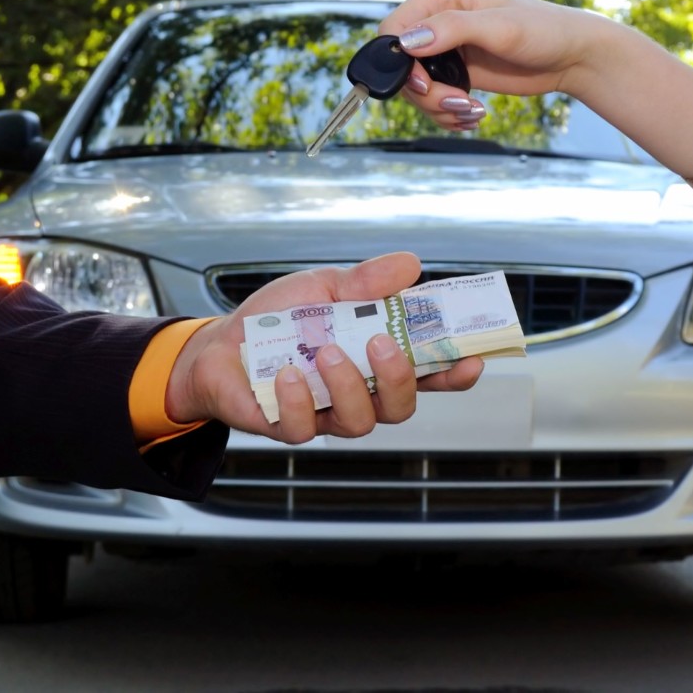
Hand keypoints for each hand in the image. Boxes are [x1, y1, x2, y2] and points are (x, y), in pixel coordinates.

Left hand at [163, 251, 483, 442]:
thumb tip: (410, 265)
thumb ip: (366, 283)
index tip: (472, 360)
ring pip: (360, 422)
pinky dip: (299, 400)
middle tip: (382, 345)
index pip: (429, 374)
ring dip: (348, 386)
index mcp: (377, 360)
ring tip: (326, 352)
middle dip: (400, 379)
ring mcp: (326, 414)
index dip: (454, 373)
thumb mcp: (324, 287)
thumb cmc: (280, 319)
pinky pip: (303, 428)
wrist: (221, 343)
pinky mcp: (288, 427)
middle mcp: (360, 394)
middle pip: (402, 406)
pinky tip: (288, 375)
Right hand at [379, 0, 617, 129]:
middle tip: (456, 103)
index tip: (427, 83)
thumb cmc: (544, 31)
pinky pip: (433, 99)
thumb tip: (407, 42)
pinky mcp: (457, 71)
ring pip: (415, 88)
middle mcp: (438, 19)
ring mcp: (446, 47)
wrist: (571, 56)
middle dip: (424, 92)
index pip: (392, 30)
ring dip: (438, 108)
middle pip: (400, 65)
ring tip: (471, 112)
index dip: (400, 62)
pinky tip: (473, 116)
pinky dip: (447, 114)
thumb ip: (452, 29)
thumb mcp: (499, 28)